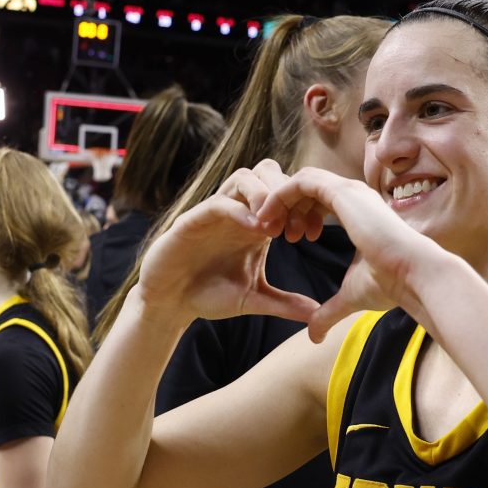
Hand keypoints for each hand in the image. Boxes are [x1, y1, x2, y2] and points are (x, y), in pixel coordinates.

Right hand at [134, 161, 321, 323]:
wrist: (170, 304)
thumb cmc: (209, 296)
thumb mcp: (254, 299)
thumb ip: (285, 304)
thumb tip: (317, 315)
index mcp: (256, 223)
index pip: (285, 191)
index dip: (303, 205)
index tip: (312, 234)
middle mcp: (238, 211)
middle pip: (268, 172)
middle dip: (287, 193)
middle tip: (294, 227)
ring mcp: (215, 212)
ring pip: (244, 177)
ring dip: (265, 194)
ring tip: (275, 226)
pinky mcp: (192, 221)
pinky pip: (219, 202)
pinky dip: (240, 210)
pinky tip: (256, 231)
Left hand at [255, 166, 448, 341]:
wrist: (414, 276)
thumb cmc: (392, 284)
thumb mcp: (351, 296)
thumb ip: (329, 311)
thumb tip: (314, 336)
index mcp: (361, 213)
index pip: (322, 200)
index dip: (302, 216)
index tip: (290, 240)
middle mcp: (355, 196)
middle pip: (309, 187)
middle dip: (288, 206)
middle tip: (273, 232)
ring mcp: (349, 190)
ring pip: (302, 179)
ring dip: (280, 200)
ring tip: (267, 226)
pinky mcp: (342, 191)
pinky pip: (299, 181)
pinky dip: (280, 196)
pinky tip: (270, 218)